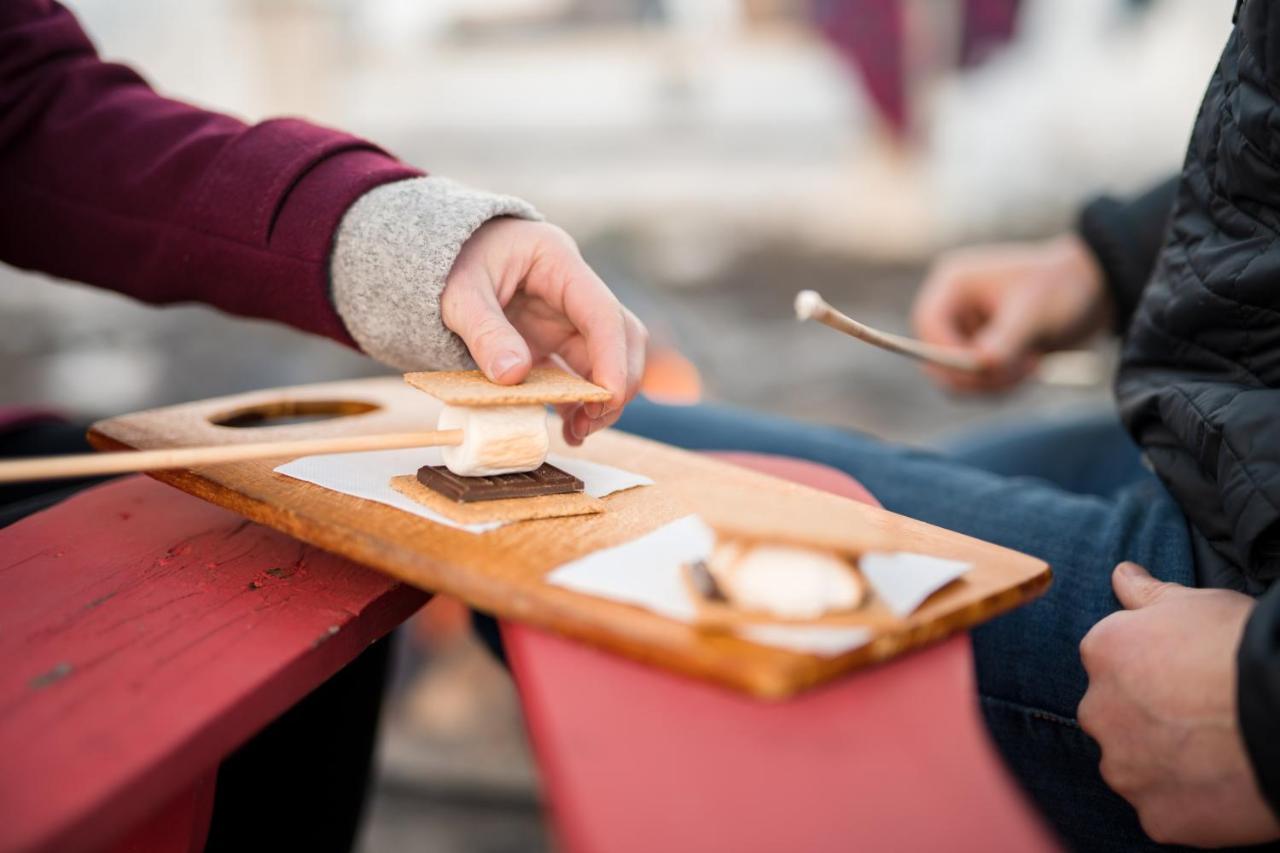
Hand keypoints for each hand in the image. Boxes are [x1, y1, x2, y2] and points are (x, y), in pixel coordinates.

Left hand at [441, 218, 647, 444]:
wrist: (435, 256)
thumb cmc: (450, 262)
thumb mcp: (459, 293)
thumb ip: (485, 331)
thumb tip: (514, 376)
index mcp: (558, 263)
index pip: (602, 313)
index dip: (612, 357)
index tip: (606, 397)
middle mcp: (573, 292)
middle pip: (621, 337)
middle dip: (617, 382)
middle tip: (592, 420)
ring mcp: (564, 319)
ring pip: (605, 361)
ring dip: (601, 398)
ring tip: (578, 433)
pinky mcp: (551, 344)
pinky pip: (578, 377)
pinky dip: (578, 404)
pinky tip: (569, 431)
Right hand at [911, 233, 1109, 392]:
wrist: (1094, 291)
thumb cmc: (1062, 287)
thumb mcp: (1032, 313)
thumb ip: (1003, 341)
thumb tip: (979, 366)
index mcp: (954, 283)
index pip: (926, 325)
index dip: (947, 352)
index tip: (984, 366)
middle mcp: (953, 307)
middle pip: (936, 357)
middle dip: (976, 373)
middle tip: (1019, 371)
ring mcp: (966, 331)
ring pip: (956, 377)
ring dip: (993, 382)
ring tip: (1032, 366)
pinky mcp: (981, 351)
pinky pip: (976, 384)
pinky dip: (1001, 385)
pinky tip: (1031, 369)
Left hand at [1078, 562, 1278, 846]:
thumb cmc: (1241, 646)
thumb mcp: (1194, 602)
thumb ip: (1146, 593)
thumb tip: (1121, 574)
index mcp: (1102, 653)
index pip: (1109, 665)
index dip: (1151, 673)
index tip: (1187, 678)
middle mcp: (1097, 711)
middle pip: (1113, 718)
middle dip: (1146, 719)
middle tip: (1201, 718)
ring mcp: (1125, 768)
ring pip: (1132, 767)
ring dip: (1161, 762)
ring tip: (1214, 752)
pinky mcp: (1155, 816)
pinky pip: (1162, 811)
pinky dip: (1186, 804)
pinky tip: (1220, 786)